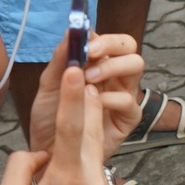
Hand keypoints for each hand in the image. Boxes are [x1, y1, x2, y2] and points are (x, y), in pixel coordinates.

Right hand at [0, 63, 119, 184]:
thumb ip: (22, 164)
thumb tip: (39, 151)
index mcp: (69, 180)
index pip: (74, 127)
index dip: (73, 95)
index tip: (76, 68)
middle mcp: (95, 183)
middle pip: (93, 130)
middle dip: (85, 101)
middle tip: (81, 71)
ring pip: (96, 150)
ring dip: (84, 131)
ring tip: (73, 110)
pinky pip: (95, 171)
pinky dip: (82, 162)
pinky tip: (65, 172)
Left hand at [29, 33, 146, 153]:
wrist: (49, 153)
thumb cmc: (51, 119)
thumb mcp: (49, 86)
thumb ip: (61, 59)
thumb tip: (72, 31)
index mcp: (97, 64)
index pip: (110, 39)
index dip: (101, 36)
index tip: (85, 42)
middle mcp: (114, 76)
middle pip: (129, 47)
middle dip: (111, 46)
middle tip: (90, 54)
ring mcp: (123, 95)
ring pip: (136, 66)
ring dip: (112, 67)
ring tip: (89, 80)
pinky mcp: (128, 118)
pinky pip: (129, 100)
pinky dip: (109, 99)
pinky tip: (92, 107)